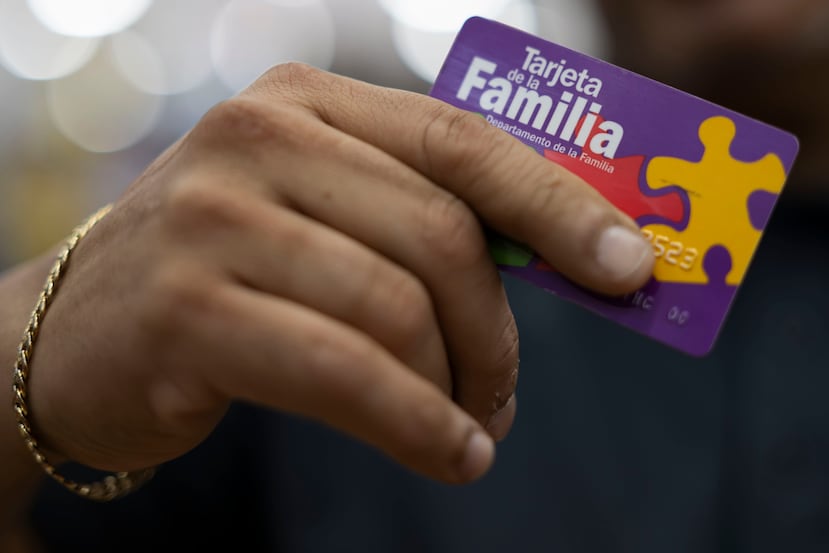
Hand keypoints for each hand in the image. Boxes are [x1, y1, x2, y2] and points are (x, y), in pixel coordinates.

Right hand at [27, 64, 652, 483]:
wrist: (82, 332)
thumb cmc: (233, 274)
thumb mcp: (328, 221)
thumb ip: (425, 225)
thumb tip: (567, 260)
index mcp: (308, 102)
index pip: (461, 142)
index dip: (558, 206)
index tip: (630, 267)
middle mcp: (257, 139)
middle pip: (439, 233)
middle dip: (497, 329)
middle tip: (507, 391)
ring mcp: (212, 218)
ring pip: (396, 308)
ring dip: (457, 386)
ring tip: (471, 431)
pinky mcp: (186, 310)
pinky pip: (344, 371)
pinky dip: (414, 424)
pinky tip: (447, 454)